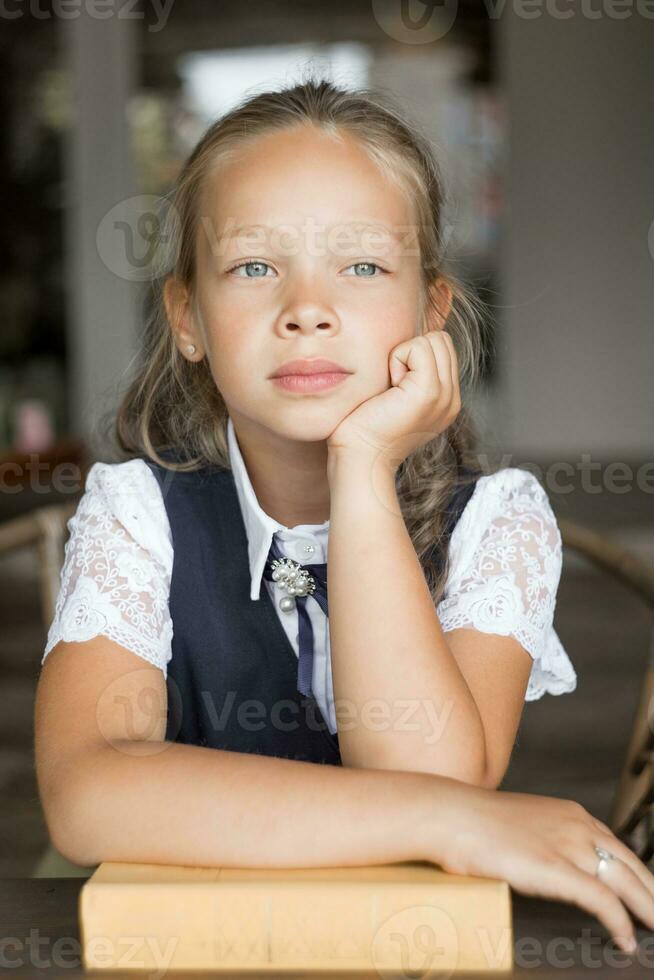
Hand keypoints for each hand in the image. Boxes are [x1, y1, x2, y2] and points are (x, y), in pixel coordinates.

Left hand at [326, 329, 460, 465]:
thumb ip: (410, 375)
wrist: (360, 461)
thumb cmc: (364, 430)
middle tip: (393, 386)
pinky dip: (396, 359)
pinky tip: (389, 389)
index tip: (395, 387)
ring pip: (433, 340)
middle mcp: (452, 399)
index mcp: (446, 401)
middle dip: (412, 352)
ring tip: (392, 389)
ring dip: (404, 356)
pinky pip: (417, 347)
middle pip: (442, 340)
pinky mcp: (429, 392)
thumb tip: (407, 345)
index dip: (414, 355)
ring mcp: (445, 396)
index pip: (443, 348)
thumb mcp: (396, 400)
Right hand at [421, 780, 653, 953]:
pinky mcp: (555, 868)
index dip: (636, 875)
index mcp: (570, 813)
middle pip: (631, 864)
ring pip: (625, 882)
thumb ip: (539, 841)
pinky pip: (602, 900)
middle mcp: (577, 825)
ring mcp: (568, 845)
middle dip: (651, 893)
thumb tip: (539, 865)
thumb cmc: (469, 822)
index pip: (617, 847)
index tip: (645, 894)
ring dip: (647, 910)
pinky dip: (619, 922)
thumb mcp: (517, 825)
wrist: (447, 814)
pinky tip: (624, 940)